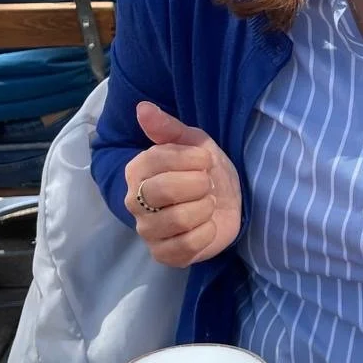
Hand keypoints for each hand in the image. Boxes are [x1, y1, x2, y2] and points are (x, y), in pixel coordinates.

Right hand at [124, 101, 242, 265]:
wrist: (227, 201)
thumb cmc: (206, 169)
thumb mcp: (194, 142)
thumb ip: (168, 127)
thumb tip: (143, 108)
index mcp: (137, 170)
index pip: (156, 160)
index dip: (190, 159)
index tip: (206, 160)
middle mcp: (134, 201)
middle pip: (163, 191)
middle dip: (197, 185)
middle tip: (207, 185)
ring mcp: (147, 230)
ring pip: (178, 220)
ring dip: (204, 209)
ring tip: (207, 204)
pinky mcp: (163, 254)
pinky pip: (186, 246)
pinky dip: (206, 234)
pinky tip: (208, 226)